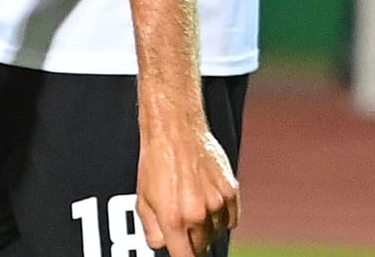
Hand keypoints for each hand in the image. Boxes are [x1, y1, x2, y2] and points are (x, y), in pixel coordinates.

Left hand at [136, 116, 239, 256]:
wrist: (175, 130)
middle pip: (201, 247)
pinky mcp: (231, 191)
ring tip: (193, 207)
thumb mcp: (143, 198)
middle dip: (191, 241)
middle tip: (183, 226)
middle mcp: (197, 214)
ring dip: (207, 228)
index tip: (182, 253)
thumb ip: (153, 228)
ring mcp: (217, 203)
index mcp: (173, 218)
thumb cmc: (156, 159)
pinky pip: (231, 220)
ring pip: (216, 233)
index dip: (182, 256)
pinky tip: (209, 204)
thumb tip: (162, 243)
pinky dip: (222, 218)